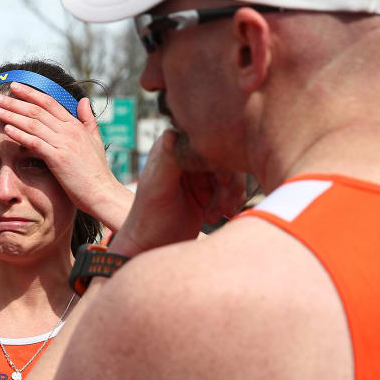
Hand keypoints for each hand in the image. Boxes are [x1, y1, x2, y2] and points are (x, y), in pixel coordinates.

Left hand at [0, 83, 130, 230]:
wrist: (102, 193)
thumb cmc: (97, 171)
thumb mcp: (95, 140)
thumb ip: (88, 120)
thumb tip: (83, 100)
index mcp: (76, 125)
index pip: (50, 102)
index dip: (30, 93)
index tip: (14, 86)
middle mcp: (69, 131)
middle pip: (37, 110)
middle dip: (14, 101)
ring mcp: (64, 144)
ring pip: (33, 124)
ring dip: (12, 115)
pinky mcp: (58, 159)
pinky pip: (35, 143)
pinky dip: (20, 135)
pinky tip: (6, 129)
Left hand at [110, 130, 245, 255]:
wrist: (151, 248)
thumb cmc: (147, 220)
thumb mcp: (157, 189)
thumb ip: (168, 161)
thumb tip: (173, 132)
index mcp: (170, 148)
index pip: (204, 141)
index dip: (218, 159)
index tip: (221, 182)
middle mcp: (185, 156)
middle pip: (223, 157)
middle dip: (228, 183)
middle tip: (225, 206)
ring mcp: (198, 173)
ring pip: (230, 174)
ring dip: (230, 195)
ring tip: (217, 216)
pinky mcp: (208, 190)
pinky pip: (231, 189)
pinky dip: (231, 202)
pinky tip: (222, 216)